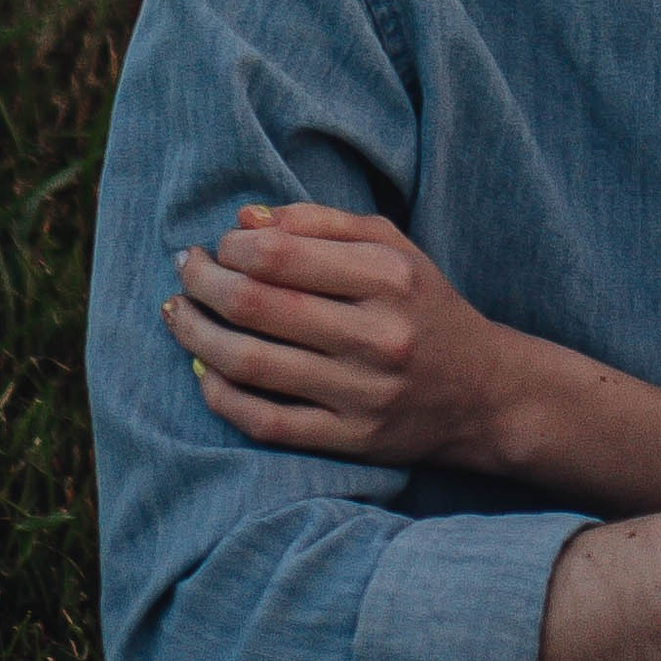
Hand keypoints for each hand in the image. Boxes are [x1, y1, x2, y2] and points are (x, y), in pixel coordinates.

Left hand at [165, 202, 525, 470]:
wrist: (481, 392)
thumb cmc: (424, 306)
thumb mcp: (393, 248)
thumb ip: (322, 224)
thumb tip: (245, 220)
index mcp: (389, 277)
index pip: (283, 254)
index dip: (234, 247)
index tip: (220, 244)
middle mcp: (377, 335)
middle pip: (257, 306)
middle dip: (204, 284)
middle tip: (186, 272)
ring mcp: (361, 394)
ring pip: (251, 365)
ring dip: (197, 337)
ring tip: (179, 315)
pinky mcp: (349, 441)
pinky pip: (264, 421)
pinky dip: (221, 395)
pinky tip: (204, 371)